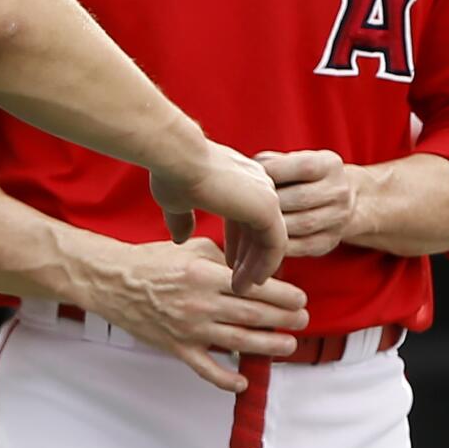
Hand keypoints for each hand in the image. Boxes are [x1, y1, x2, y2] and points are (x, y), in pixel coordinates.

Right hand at [88, 238, 308, 391]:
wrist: (114, 282)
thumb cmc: (152, 261)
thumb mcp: (192, 249)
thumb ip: (224, 259)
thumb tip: (252, 271)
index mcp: (205, 275)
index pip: (253, 287)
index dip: (282, 295)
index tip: (301, 299)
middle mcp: (200, 304)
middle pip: (252, 315)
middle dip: (283, 320)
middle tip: (303, 320)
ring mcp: (189, 329)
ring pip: (236, 342)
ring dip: (267, 346)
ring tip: (288, 345)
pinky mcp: (176, 348)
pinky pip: (205, 368)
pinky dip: (225, 379)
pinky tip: (243, 382)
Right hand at [149, 139, 288, 292]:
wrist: (176, 158)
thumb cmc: (172, 174)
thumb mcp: (177, 201)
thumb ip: (183, 219)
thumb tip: (180, 238)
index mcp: (240, 179)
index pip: (246, 217)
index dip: (238, 244)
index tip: (229, 265)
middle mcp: (258, 184)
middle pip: (260, 229)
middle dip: (249, 259)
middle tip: (239, 284)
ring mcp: (266, 194)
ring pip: (270, 239)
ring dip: (257, 266)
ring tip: (242, 288)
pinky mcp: (268, 206)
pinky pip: (276, 244)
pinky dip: (266, 264)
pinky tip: (253, 281)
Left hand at [256, 149, 361, 257]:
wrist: (336, 200)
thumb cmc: (300, 177)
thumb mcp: (293, 161)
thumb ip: (271, 163)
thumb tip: (245, 176)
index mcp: (329, 164)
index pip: (304, 167)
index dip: (273, 172)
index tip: (252, 177)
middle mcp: (339, 191)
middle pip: (301, 198)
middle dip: (271, 202)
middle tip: (246, 204)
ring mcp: (338, 219)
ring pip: (301, 225)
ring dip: (272, 225)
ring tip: (250, 221)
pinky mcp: (328, 243)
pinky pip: (301, 247)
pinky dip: (279, 244)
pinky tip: (261, 238)